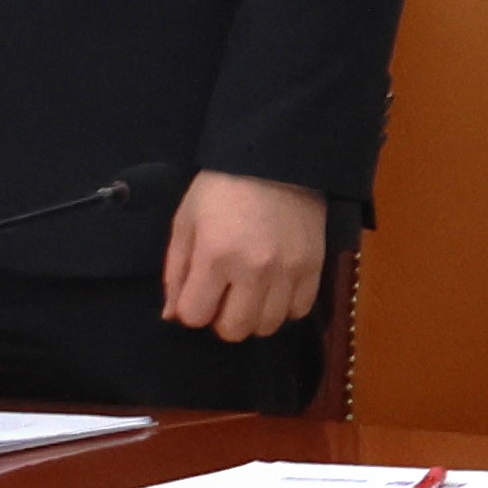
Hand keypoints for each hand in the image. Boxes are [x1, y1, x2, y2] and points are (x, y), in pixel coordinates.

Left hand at [162, 172, 330, 345]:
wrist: (278, 158)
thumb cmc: (222, 189)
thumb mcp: (186, 223)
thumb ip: (176, 272)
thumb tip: (173, 316)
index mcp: (215, 256)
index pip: (195, 316)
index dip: (192, 309)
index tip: (198, 291)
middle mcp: (254, 268)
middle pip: (234, 329)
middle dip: (222, 319)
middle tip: (225, 296)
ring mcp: (288, 269)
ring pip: (268, 325)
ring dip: (255, 316)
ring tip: (252, 293)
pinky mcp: (315, 264)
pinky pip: (300, 309)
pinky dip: (285, 307)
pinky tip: (277, 288)